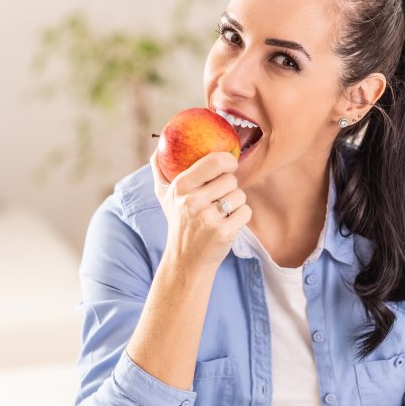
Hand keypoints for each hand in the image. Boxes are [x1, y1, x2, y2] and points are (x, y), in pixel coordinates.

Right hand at [150, 150, 251, 272]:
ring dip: (236, 203)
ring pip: (240, 195)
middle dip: (229, 187)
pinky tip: (227, 223)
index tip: (229, 165)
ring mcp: (209, 218)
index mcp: (181, 187)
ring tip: (222, 212)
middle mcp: (193, 201)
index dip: (228, 160)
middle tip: (220, 196)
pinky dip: (241, 217)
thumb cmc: (179, 222)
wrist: (186, 259)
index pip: (214, 162)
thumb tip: (159, 145)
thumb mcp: (164, 196)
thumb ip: (160, 169)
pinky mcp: (224, 232)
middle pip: (230, 179)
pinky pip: (246, 212)